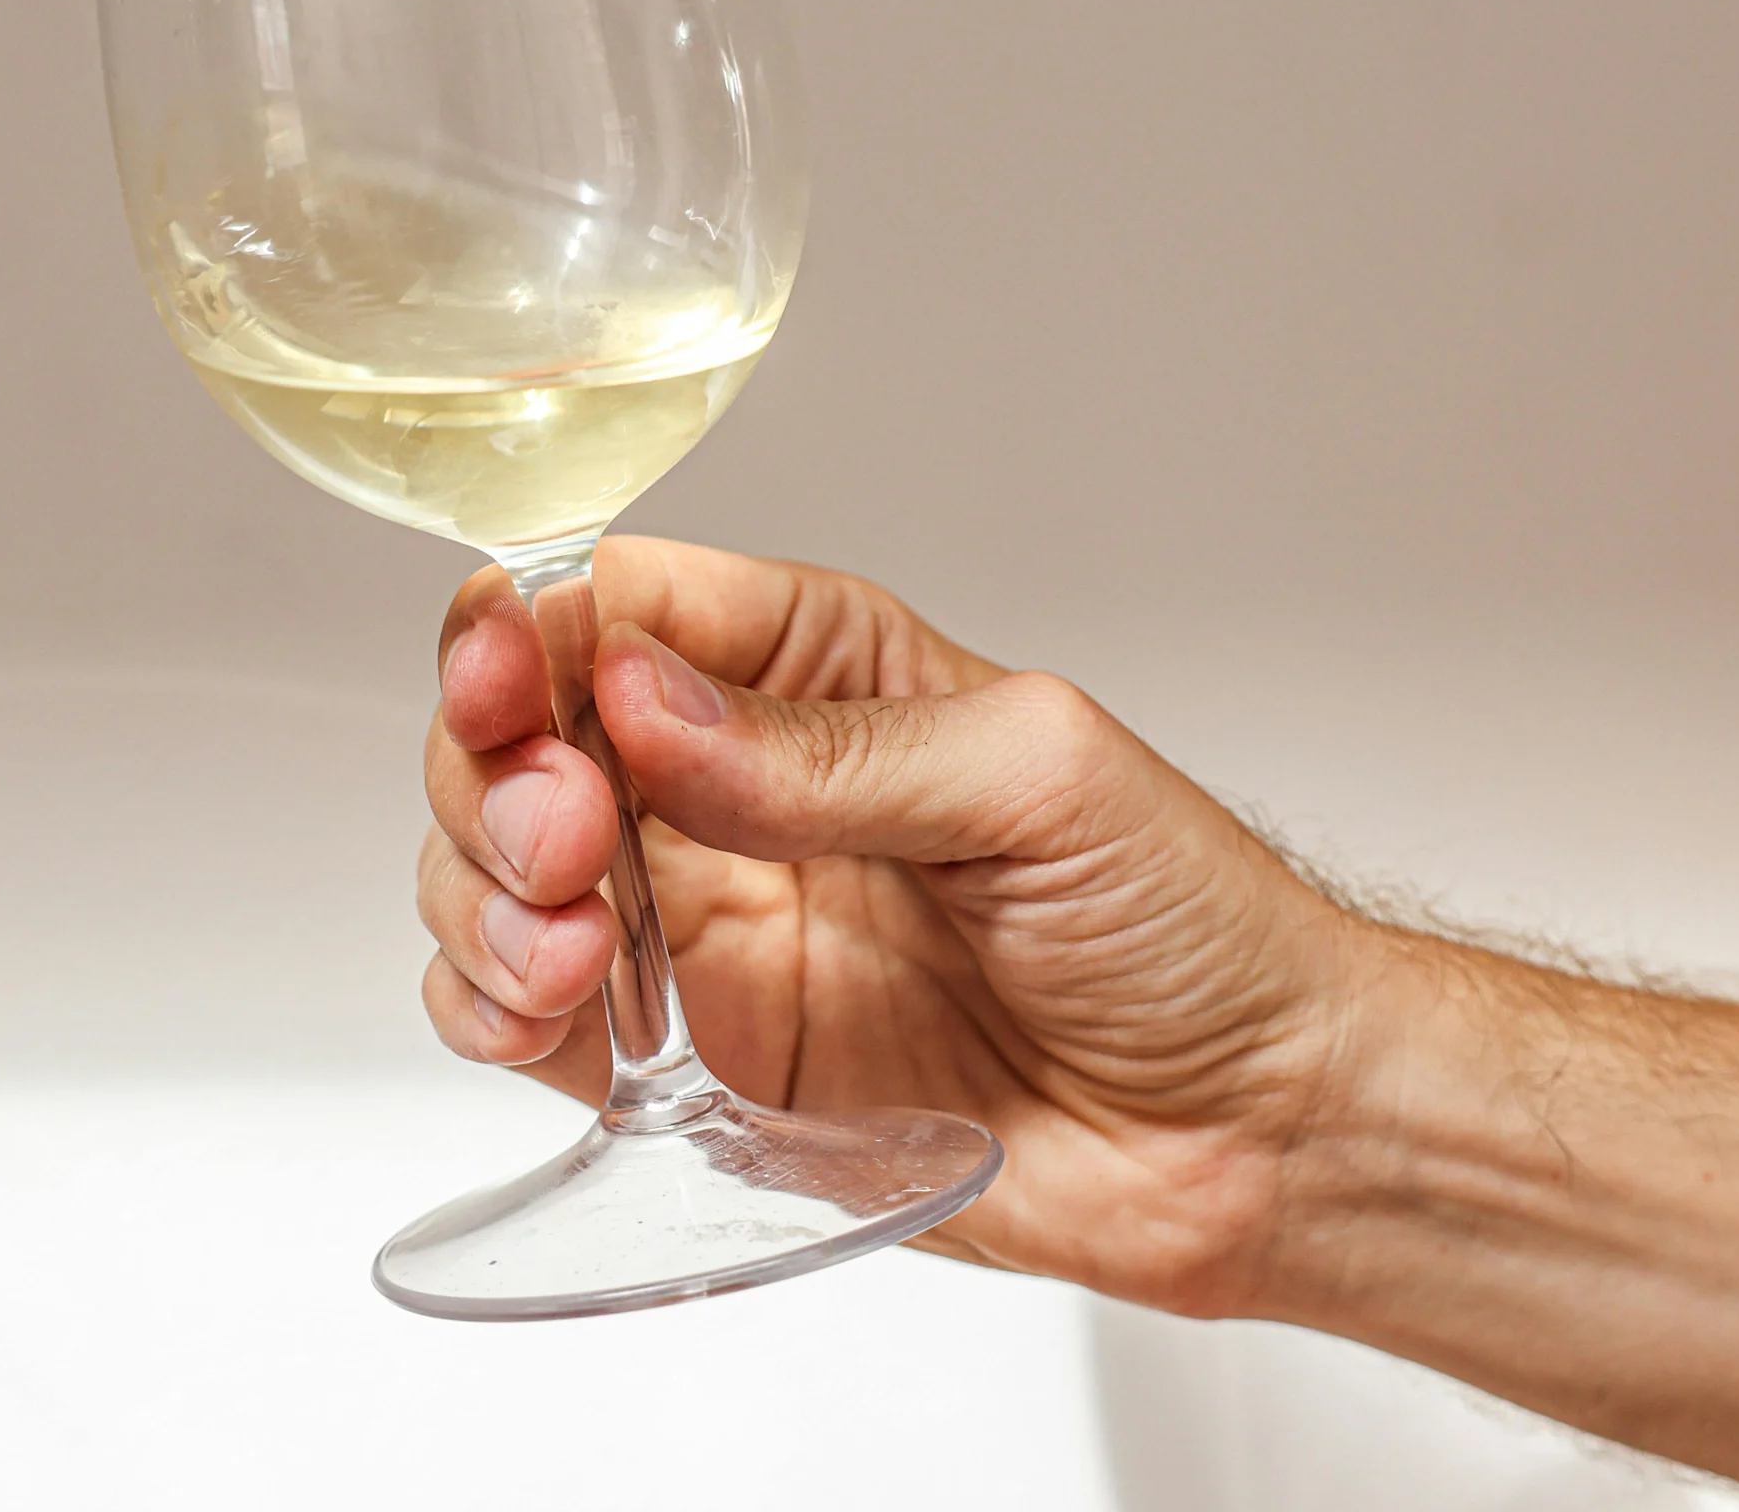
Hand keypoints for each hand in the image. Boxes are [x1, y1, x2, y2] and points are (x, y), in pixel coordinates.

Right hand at [412, 535, 1372, 1314]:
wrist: (1261, 1134)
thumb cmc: (1194, 927)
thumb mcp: (1035, 782)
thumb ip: (832, 753)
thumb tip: (647, 702)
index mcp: (819, 672)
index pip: (617, 605)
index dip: (528, 631)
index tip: (505, 680)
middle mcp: (737, 788)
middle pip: (522, 736)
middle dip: (494, 776)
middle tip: (560, 844)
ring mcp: (706, 927)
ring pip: (496, 875)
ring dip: (478, 896)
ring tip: (560, 949)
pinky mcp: (698, 1066)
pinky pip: (536, 1022)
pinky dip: (488, 1008)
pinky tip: (535, 1013)